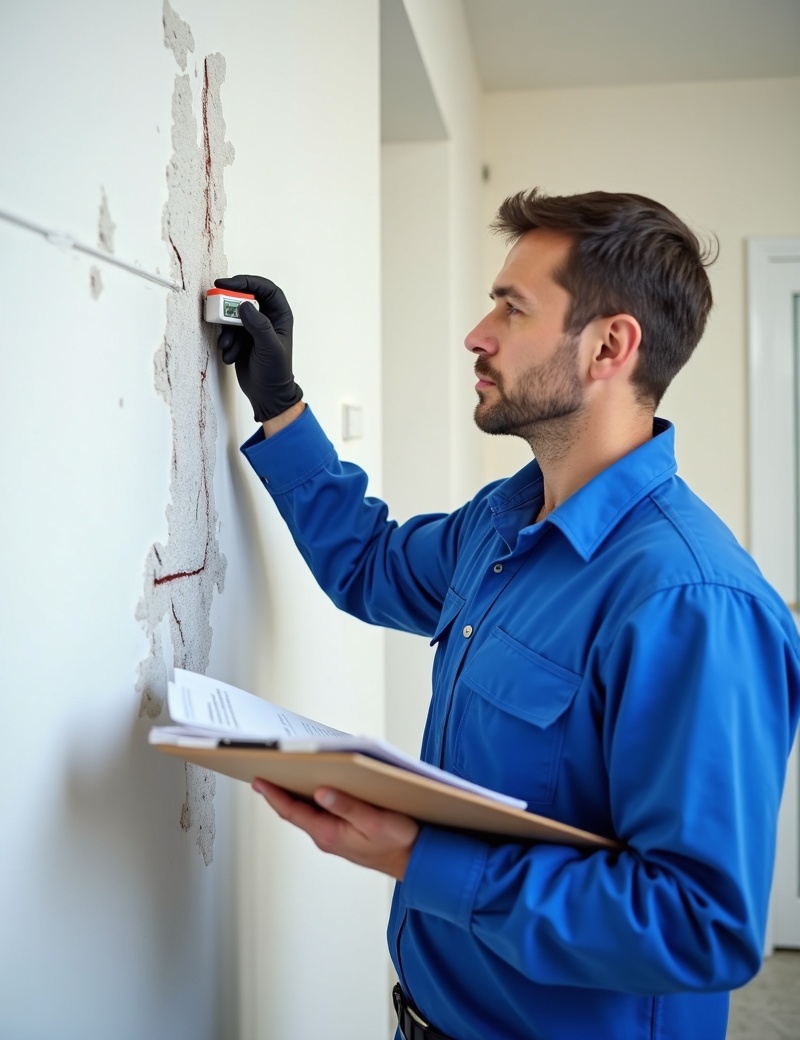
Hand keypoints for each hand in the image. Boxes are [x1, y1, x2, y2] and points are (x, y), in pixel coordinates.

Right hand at [214, 275, 302, 421]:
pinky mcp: (241, 338)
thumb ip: (258, 325)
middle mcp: (267, 317)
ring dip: (226, 330)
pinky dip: (226, 342)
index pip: (265, 288)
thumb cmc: (276, 372)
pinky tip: (231, 356)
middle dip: (229, 306)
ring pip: (233, 315)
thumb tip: (244, 305)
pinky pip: (228, 331)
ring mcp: (252, 327)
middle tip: (215, 307)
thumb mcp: (269, 348)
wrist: (267, 394)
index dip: (246, 281)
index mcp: (280, 315)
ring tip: (228, 346)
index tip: (226, 284)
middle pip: (245, 298)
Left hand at [252, 780, 418, 880]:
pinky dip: (312, 798)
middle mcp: (327, 835)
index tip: (259, 781)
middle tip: (263, 772)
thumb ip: (347, 807)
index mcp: (329, 833)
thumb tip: (321, 792)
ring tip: (282, 774)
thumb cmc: (399, 842)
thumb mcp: (375, 822)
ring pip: (307, 811)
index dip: (274, 795)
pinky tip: (313, 785)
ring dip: (294, 794)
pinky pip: (320, 813)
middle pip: (295, 810)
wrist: (415, 860)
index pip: (293, 811)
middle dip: (278, 792)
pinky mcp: (344, 831)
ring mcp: (334, 834)